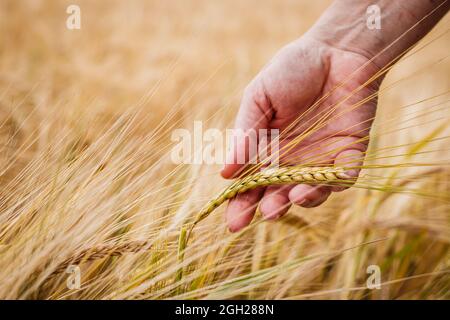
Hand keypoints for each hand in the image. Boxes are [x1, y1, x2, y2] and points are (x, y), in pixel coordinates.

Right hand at [221, 36, 380, 231]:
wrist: (334, 49)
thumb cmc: (292, 70)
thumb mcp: (258, 98)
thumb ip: (245, 134)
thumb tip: (225, 174)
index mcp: (267, 149)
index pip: (252, 183)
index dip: (242, 204)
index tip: (233, 221)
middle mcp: (293, 160)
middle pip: (280, 194)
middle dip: (271, 208)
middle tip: (265, 214)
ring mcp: (321, 159)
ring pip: (313, 192)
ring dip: (304, 199)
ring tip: (294, 198)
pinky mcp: (349, 152)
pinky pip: (345, 175)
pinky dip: (338, 181)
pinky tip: (327, 179)